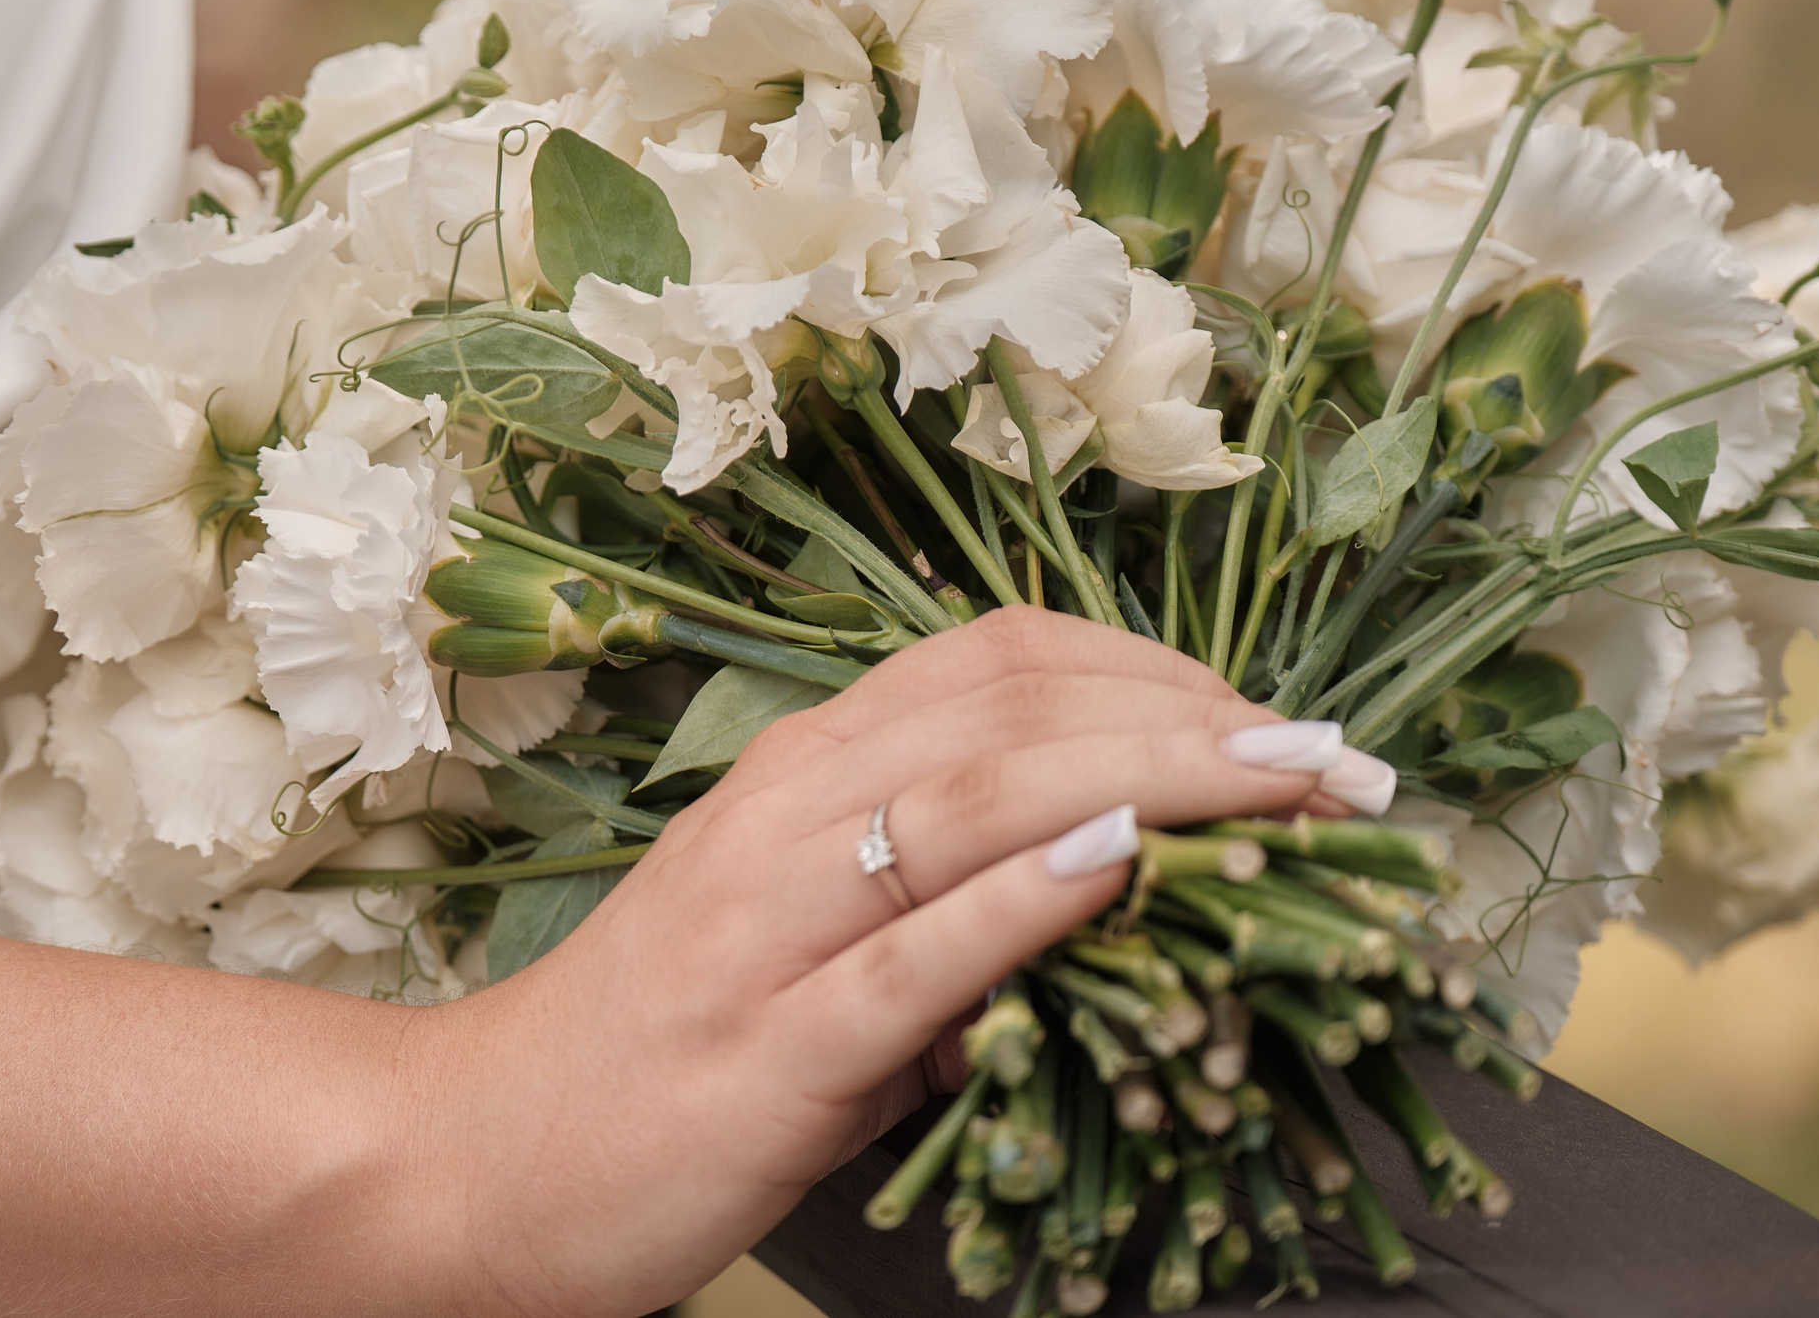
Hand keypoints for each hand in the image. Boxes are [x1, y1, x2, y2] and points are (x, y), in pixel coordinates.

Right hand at [406, 604, 1378, 1317]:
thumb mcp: (804, 943)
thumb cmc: (655, 1051)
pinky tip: (1118, 869)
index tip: (1274, 718)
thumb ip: (942, 899)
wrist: (480, 1160)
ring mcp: (767, 924)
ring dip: (1151, 777)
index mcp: (795, 775)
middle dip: (1195, 717)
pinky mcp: (767, 1049)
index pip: (994, 659)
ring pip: (970, 799)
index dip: (1153, 666)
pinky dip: (1022, 901)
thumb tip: (1124, 882)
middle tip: (1338, 759)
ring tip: (1286, 788)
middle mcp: (781, 816)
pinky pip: (911, 957)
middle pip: (1006, 706)